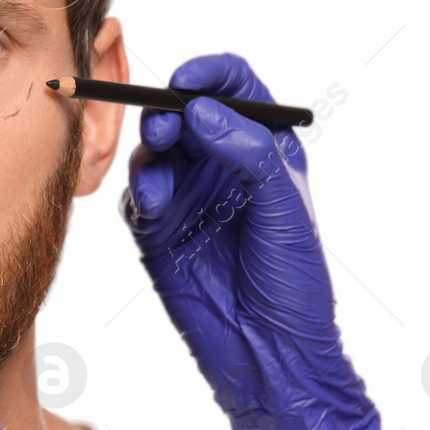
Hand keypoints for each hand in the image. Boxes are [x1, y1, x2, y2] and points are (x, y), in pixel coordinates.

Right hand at [120, 52, 379, 429]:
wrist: (269, 355)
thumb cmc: (294, 284)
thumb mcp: (284, 208)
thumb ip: (248, 151)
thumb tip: (202, 110)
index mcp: (263, 150)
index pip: (234, 87)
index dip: (210, 73)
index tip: (190, 81)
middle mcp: (221, 166)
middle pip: (183, 111)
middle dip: (169, 111)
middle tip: (168, 128)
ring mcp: (186, 198)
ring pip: (153, 150)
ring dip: (152, 154)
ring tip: (161, 182)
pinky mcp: (155, 231)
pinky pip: (135, 194)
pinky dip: (139, 192)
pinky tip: (154, 207)